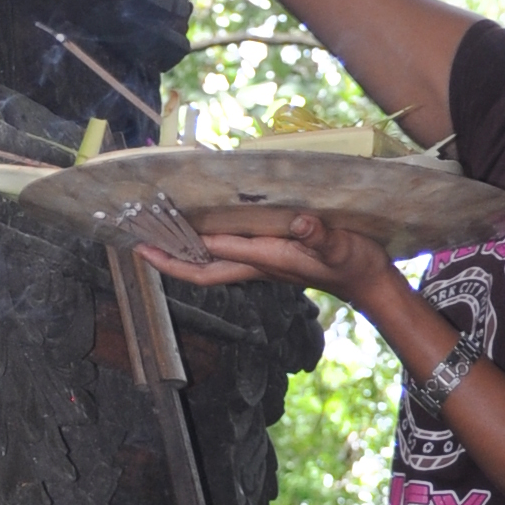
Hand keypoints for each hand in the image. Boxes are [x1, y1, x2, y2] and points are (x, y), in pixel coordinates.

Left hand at [147, 211, 402, 308]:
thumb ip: (320, 236)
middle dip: (168, 261)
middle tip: (137, 246)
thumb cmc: (354, 263)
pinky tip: (196, 231)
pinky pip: (224, 255)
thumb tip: (302, 222)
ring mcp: (259, 264)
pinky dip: (204, 246)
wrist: (367, 282)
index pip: (214, 254)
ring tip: (156, 237)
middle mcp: (256, 265)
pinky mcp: (267, 258)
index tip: (154, 237)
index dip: (183, 247)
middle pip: (201, 270)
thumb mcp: (340, 246)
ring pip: (209, 264)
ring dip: (181, 254)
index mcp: (267, 260)